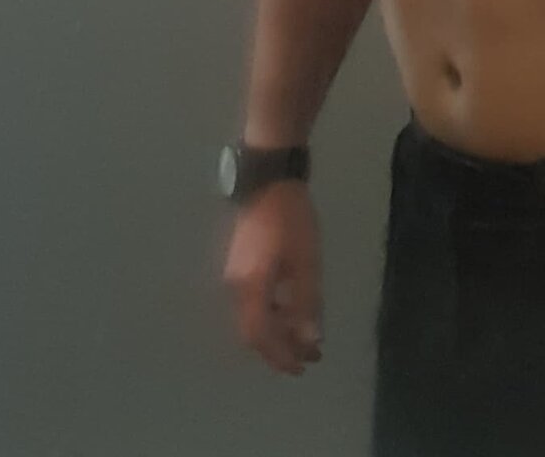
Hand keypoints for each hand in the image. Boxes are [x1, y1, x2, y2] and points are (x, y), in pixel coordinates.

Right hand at [222, 181, 324, 376]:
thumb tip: (309, 339)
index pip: (261, 336)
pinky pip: (254, 299)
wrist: (268, 179)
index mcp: (250, 288)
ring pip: (254, 315)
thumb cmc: (290, 219)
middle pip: (254, 330)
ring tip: (306, 334)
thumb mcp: (306, 261)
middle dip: (280, 347)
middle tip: (308, 356)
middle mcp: (235, 286)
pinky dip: (273, 310)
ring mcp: (235, 273)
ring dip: (279, 328)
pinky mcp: (241, 262)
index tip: (304, 365)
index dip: (281, 355)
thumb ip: (306, 302)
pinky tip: (292, 307)